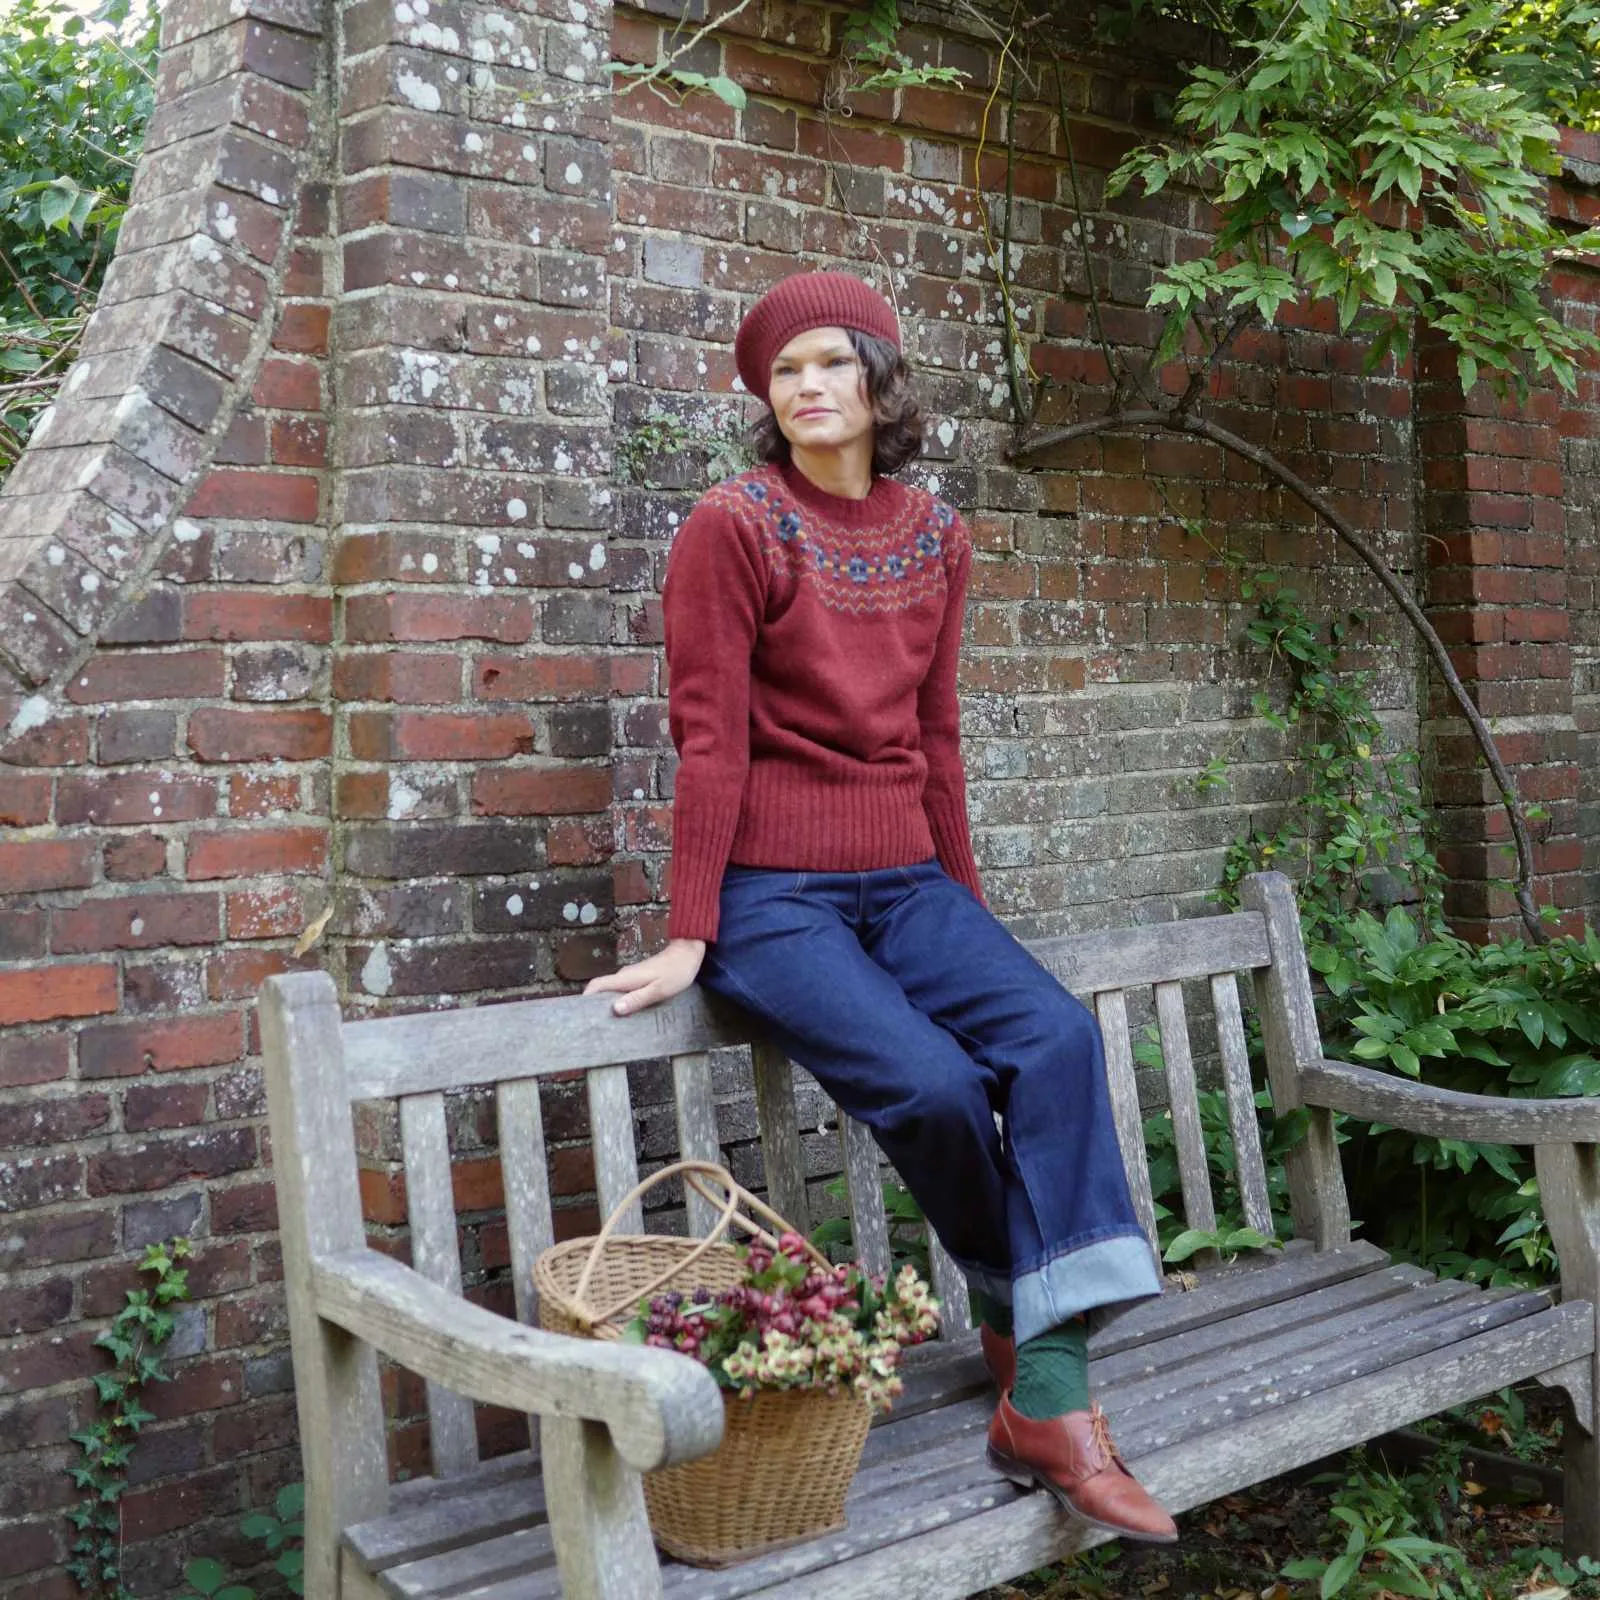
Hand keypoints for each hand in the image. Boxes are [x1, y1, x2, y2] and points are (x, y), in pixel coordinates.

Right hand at [584, 938, 706, 1015]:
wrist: (688, 953)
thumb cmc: (676, 972)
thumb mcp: (658, 990)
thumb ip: (637, 999)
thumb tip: (615, 1009)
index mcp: (625, 978)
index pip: (596, 986)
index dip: (585, 999)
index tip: (580, 1015)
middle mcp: (624, 976)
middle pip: (601, 990)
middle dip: (594, 1006)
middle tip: (594, 1026)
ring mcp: (630, 976)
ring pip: (611, 991)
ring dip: (607, 1004)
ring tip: (608, 1024)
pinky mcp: (637, 978)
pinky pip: (622, 990)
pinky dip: (619, 1001)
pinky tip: (625, 1013)